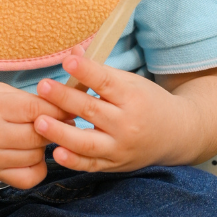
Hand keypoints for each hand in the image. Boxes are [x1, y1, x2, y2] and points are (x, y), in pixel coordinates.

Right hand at [0, 81, 71, 188]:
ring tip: (39, 135)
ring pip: (36, 156)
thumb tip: (66, 110)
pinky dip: (37, 168)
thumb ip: (29, 100)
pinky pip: (28, 178)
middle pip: (39, 135)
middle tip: (58, 121)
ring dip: (44, 146)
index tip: (68, 107)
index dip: (58, 109)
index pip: (37, 110)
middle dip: (54, 128)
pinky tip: (32, 155)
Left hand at [34, 48, 193, 171]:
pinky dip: (73, 161)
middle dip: (64, 98)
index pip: (106, 82)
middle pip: (92, 110)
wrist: (177, 134)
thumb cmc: (148, 102)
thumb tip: (73, 52)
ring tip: (39, 122)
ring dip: (61, 133)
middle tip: (42, 86)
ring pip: (87, 142)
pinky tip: (55, 153)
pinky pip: (91, 165)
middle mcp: (127, 123)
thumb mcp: (131, 82)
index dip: (86, 71)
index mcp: (132, 97)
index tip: (68, 61)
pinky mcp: (114, 165)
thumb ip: (100, 71)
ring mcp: (120, 147)